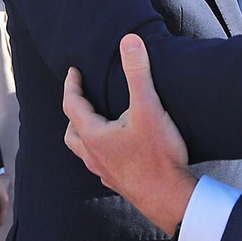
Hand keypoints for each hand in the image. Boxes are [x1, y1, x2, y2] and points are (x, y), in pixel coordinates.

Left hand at [63, 33, 197, 234]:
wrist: (170, 198)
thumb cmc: (157, 155)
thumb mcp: (148, 108)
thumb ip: (138, 73)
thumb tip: (129, 41)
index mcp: (93, 135)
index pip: (72, 105)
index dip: (71, 85)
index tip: (73, 72)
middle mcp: (93, 155)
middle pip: (72, 132)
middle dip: (74, 113)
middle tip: (83, 98)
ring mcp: (105, 172)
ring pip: (84, 151)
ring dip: (85, 135)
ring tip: (99, 123)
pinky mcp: (119, 183)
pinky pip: (101, 165)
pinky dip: (102, 153)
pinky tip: (117, 150)